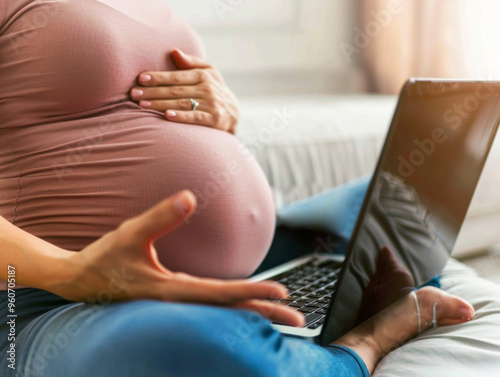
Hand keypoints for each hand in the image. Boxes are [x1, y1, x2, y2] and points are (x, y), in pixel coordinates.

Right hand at [56, 190, 303, 326]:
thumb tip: (190, 197)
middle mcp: (179, 303)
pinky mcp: (177, 300)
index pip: (220, 294)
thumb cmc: (104, 258)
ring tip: (284, 316)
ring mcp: (179, 304)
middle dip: (265, 315)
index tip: (282, 295)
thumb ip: (160, 216)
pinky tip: (248, 305)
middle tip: (300, 321)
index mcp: (170, 292)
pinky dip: (237, 307)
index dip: (252, 293)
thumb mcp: (130, 233)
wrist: (82, 281)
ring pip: (224, 312)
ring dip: (255, 313)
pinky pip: (214, 307)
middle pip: (230, 311)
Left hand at [131, 49, 238, 133]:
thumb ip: (191, 62)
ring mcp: (212, 104)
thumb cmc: (214, 90)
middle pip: (175, 90)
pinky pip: (195, 118)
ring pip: (181, 104)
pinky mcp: (215, 120)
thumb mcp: (208, 72)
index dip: (158, 77)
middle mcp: (208, 89)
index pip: (176, 76)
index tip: (140, 79)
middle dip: (153, 91)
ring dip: (160, 104)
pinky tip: (166, 116)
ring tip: (142, 105)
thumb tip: (174, 51)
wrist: (233, 114)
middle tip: (134, 94)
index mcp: (203, 75)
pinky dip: (180, 117)